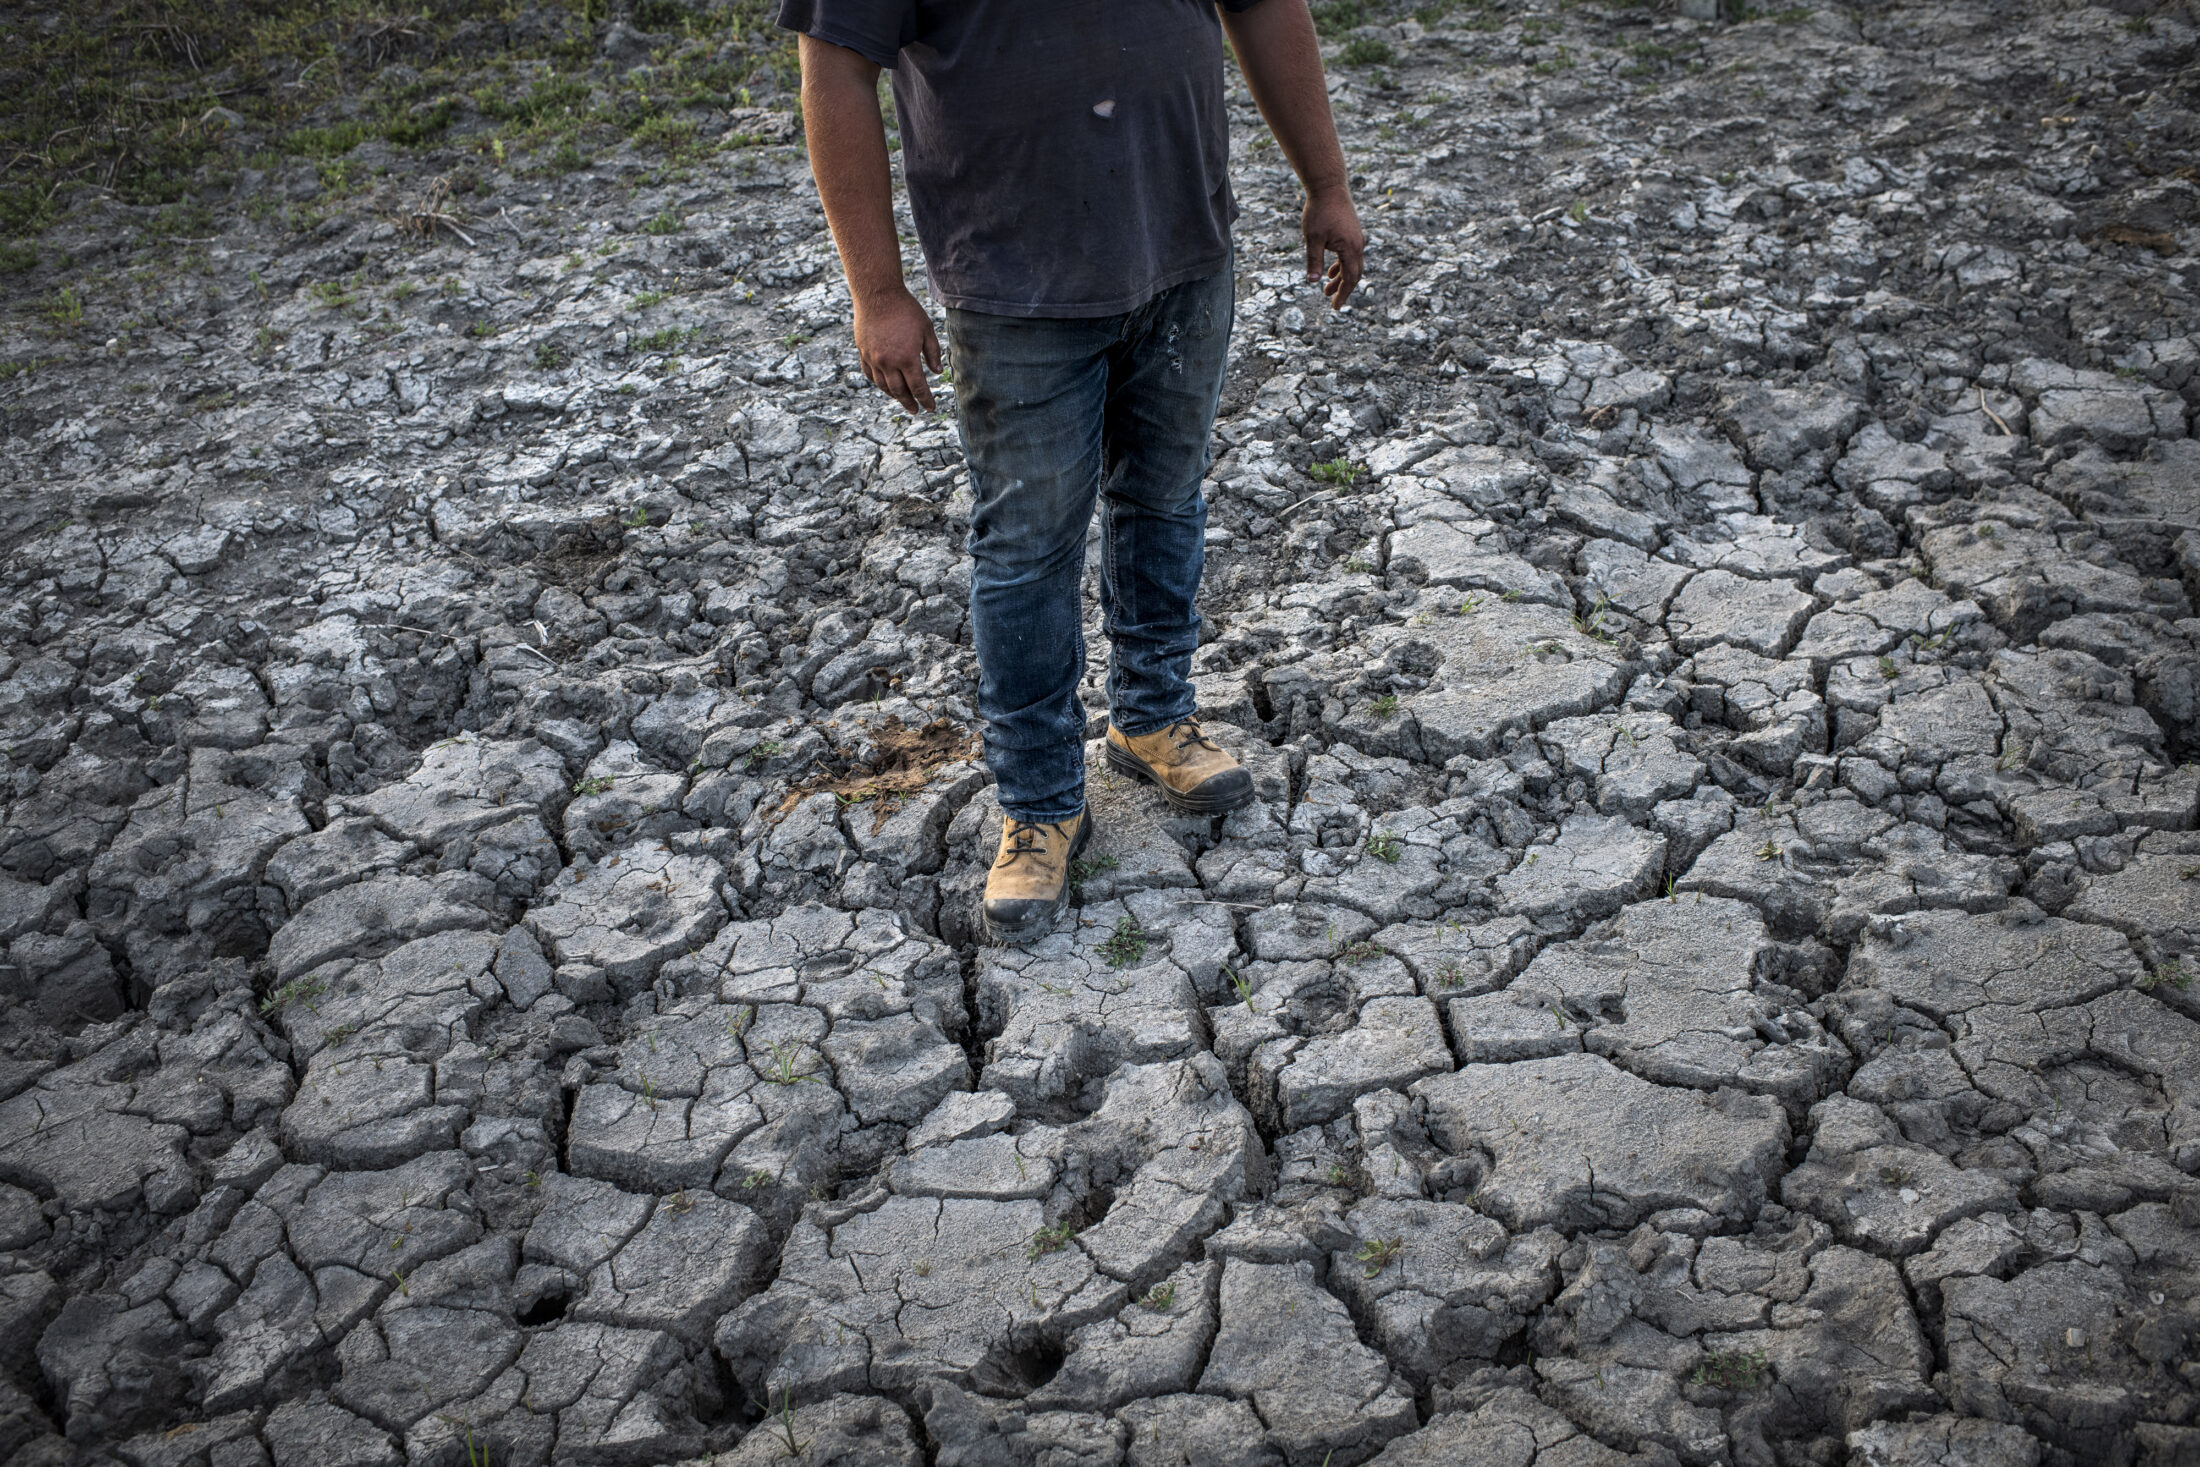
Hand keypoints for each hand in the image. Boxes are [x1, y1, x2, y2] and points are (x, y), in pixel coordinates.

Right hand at [853, 287, 941, 413]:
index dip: (925, 400)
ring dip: (894, 395)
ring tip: (902, 398)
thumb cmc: (906, 309)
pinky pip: (870, 374)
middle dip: (909, 403)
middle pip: (899, 392)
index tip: (930, 407)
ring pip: (883, 385)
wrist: (877, 294)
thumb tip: (937, 372)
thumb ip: (932, 352)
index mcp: (907, 358)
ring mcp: (873, 359)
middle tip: (915, 410)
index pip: (918, 387)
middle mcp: (888, 363)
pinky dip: (878, 382)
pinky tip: (885, 384)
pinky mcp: (863, 352)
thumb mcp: (926, 329)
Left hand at [1303, 185, 1364, 309]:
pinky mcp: (1351, 232)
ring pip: (1351, 264)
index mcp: (1350, 248)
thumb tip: (1313, 281)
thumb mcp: (1313, 238)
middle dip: (1343, 288)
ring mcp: (1356, 238)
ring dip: (1340, 277)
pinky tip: (1330, 270)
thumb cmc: (1319, 211)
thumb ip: (1313, 261)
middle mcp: (1357, 244)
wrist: (1329, 186)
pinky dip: (1340, 265)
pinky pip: (1349, 255)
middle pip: (1354, 274)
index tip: (1335, 307)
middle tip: (1331, 301)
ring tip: (1327, 289)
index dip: (1343, 294)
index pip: (1350, 278)